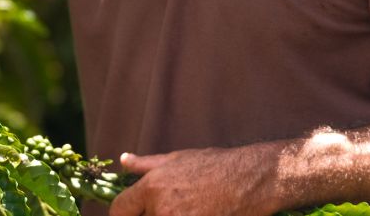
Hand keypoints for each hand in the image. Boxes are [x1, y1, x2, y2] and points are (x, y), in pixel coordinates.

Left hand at [109, 145, 277, 215]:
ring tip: (188, 208)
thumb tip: (123, 160)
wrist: (250, 180)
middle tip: (168, 209)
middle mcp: (161, 210)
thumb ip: (146, 165)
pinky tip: (197, 214)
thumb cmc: (215, 166)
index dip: (122, 214)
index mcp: (152, 188)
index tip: (131, 213)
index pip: (119, 210)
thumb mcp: (177, 159)